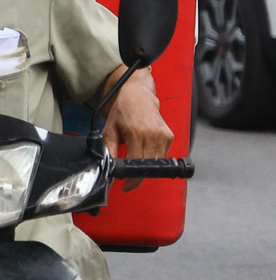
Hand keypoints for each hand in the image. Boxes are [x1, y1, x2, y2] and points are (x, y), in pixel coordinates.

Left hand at [101, 67, 171, 182]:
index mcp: (138, 133)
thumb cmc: (124, 109)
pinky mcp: (169, 136)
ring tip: (135, 166)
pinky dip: (153, 159)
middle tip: (128, 180)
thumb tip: (109, 165)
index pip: (137, 163)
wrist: (139, 94)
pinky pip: (163, 155)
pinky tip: (144, 154)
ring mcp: (164, 136)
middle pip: (149, 166)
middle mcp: (154, 135)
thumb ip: (110, 148)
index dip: (132, 178)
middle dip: (138, 176)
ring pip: (157, 162)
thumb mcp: (110, 128)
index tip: (126, 185)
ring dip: (146, 168)